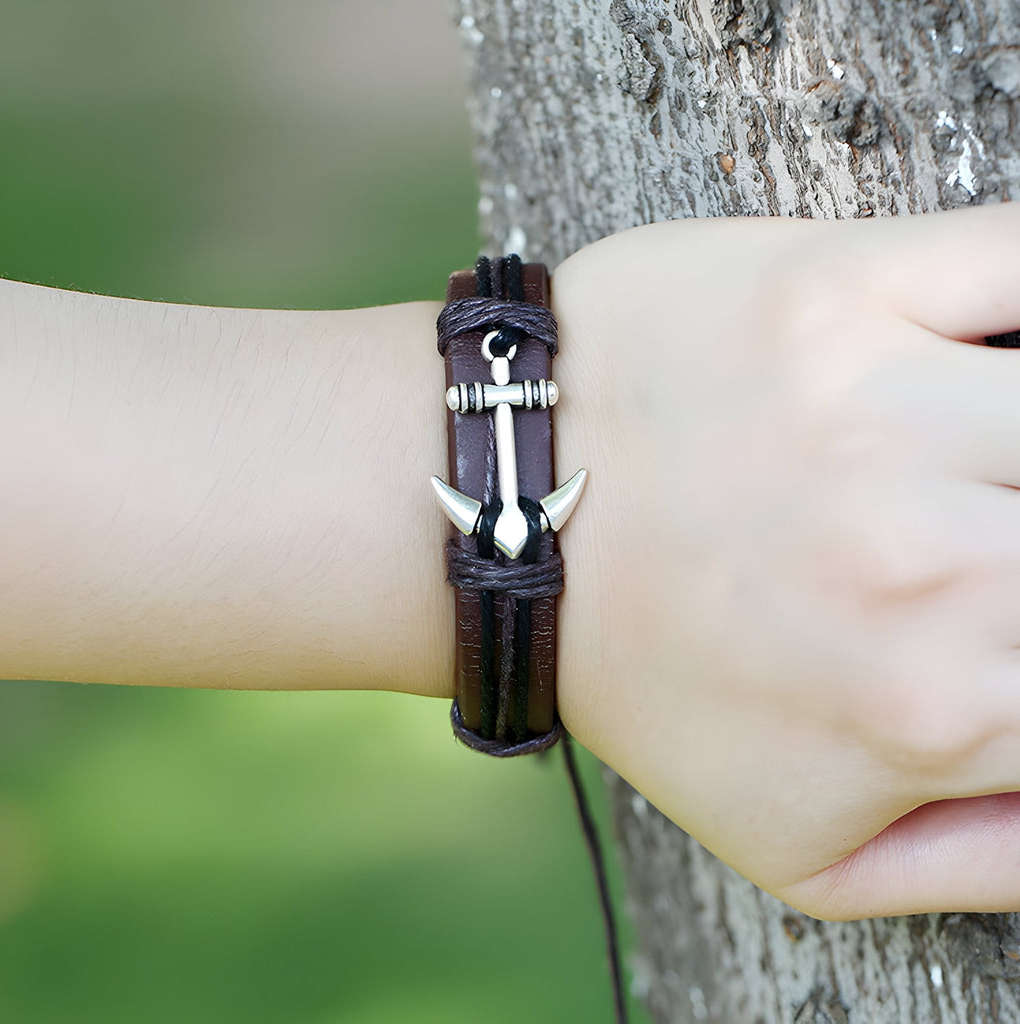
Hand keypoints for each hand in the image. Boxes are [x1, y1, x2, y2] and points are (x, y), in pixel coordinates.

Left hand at [551, 204, 1019, 918]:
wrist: (508, 518)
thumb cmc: (643, 674)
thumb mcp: (800, 846)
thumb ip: (985, 861)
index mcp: (935, 703)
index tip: (1007, 623)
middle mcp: (928, 555)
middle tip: (980, 546)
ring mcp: (883, 403)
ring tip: (984, 465)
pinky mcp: (836, 285)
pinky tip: (998, 363)